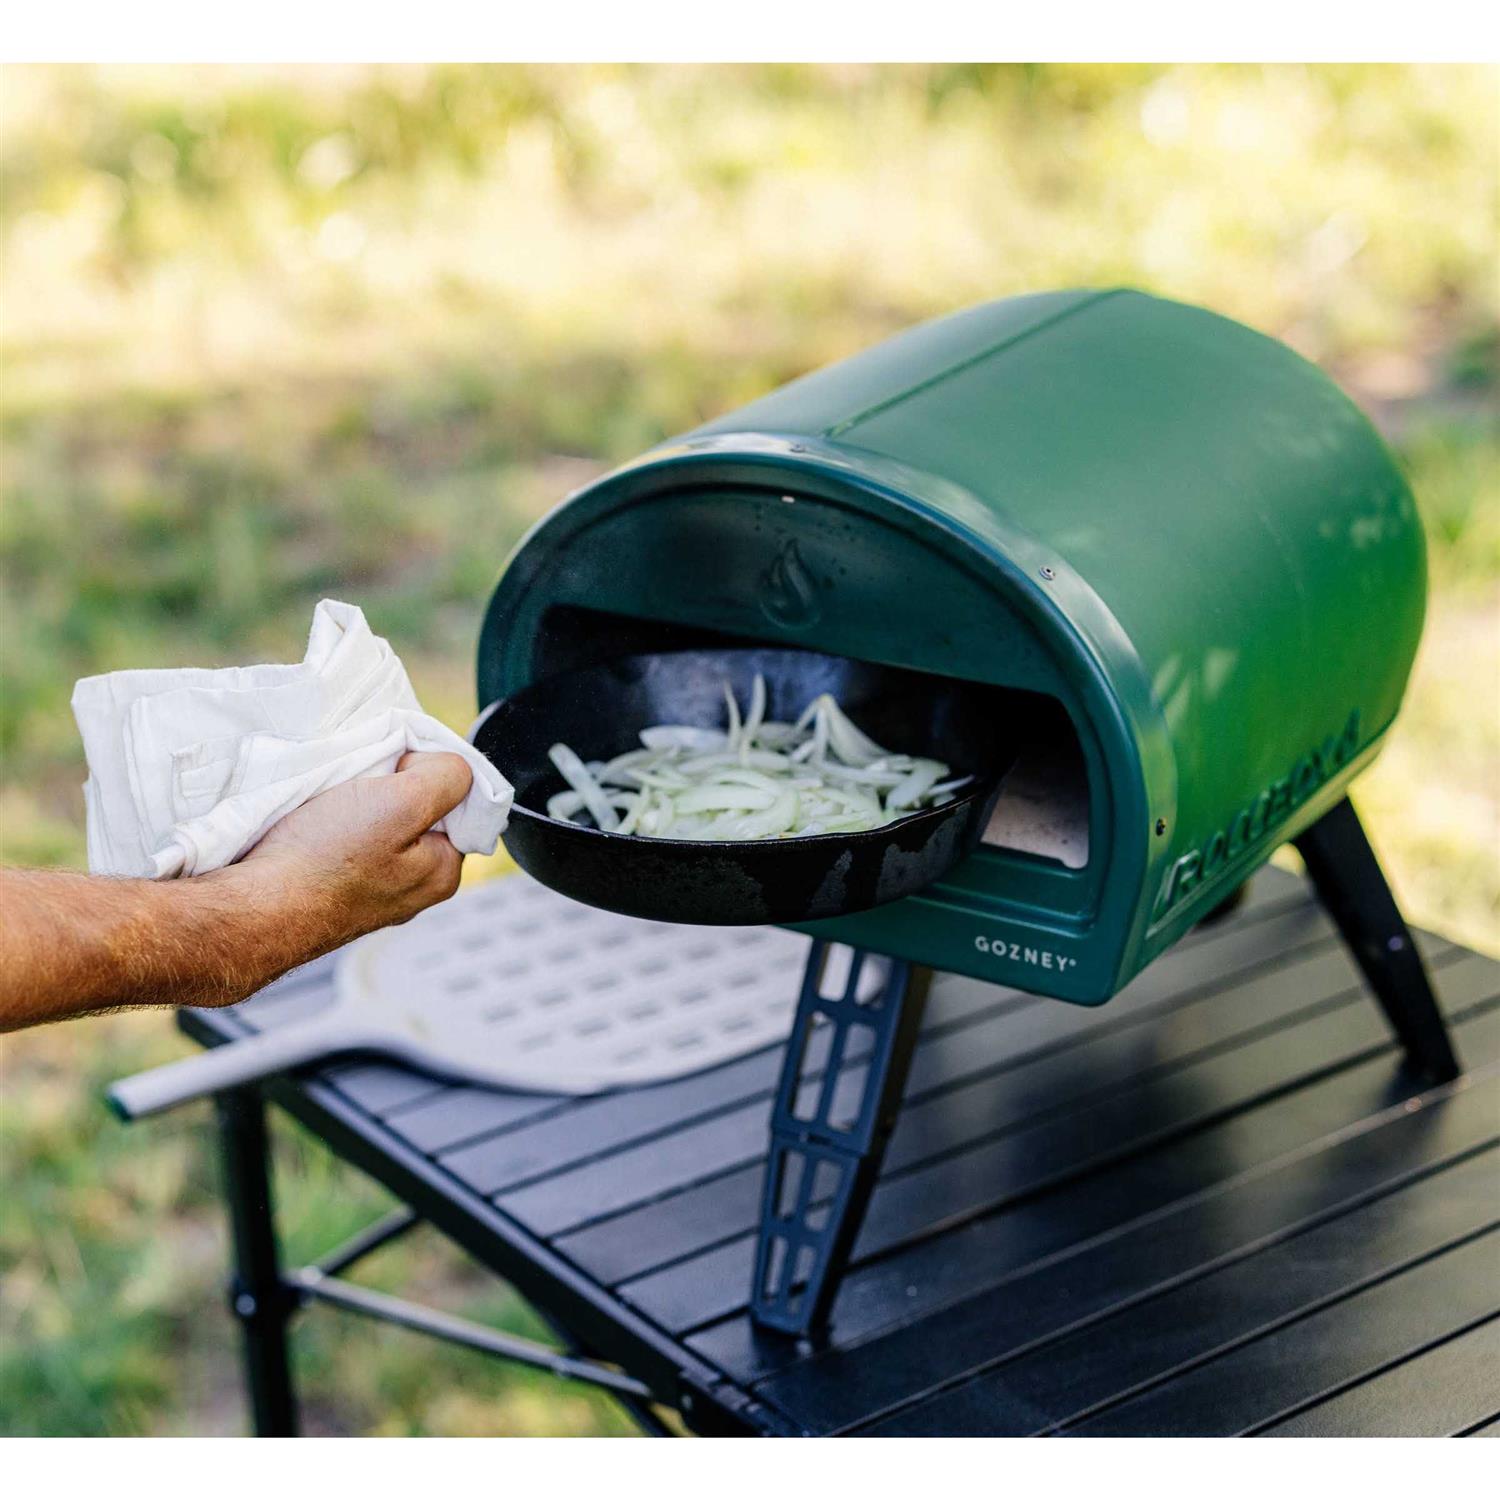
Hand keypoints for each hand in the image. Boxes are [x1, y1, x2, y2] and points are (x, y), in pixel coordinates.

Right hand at [237, 750, 472, 951]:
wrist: (249, 910)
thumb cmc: (324, 861)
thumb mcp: (402, 803)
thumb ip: (445, 778)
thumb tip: (446, 768)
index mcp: (443, 872)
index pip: (459, 802)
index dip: (427, 773)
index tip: (393, 772)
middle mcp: (413, 888)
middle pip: (418, 811)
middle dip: (391, 788)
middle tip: (358, 787)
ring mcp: (370, 892)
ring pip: (378, 823)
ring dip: (357, 802)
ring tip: (331, 805)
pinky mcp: (331, 890)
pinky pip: (344, 841)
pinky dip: (331, 823)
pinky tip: (313, 824)